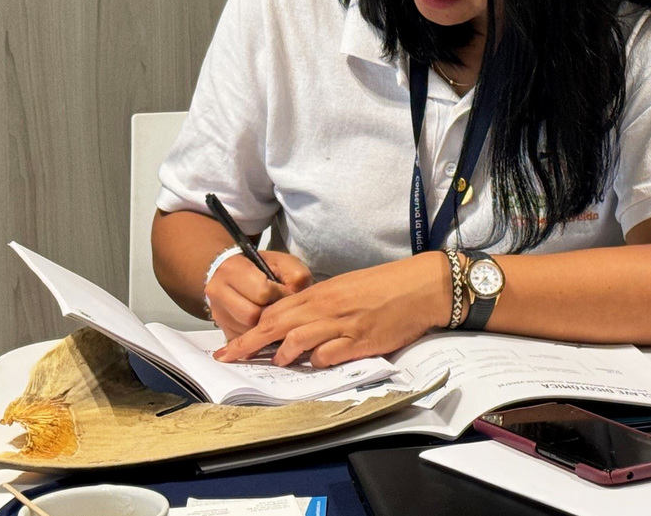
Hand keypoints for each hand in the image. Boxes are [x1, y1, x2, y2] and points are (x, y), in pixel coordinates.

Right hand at [206, 251, 312, 339]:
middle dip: (272, 314)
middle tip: (282, 308)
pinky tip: (265, 325)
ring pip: (245, 331)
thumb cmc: (262, 267)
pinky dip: (257, 336)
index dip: (280, 295)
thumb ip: (295, 276)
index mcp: (233, 269)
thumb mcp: (284, 262)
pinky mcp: (221, 327)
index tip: (288, 292)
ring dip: (265, 327)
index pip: (261, 292)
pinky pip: (242, 339)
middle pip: (251, 315)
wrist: (232, 271)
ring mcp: (217, 311)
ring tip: (275, 316)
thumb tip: (295, 300)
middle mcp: (218, 291)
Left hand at [214, 251, 450, 367]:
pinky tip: (315, 363)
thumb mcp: (347, 288)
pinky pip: (330, 354)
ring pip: (299, 339)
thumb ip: (321, 304)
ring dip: (282, 354)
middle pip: (277, 324)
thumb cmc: (386, 286)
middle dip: (248, 343)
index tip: (233, 342)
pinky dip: (317, 361)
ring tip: (275, 363)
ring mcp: (344, 324)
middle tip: (227, 358)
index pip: (276, 309)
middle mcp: (328, 306)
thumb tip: (297, 322)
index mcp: (322, 291)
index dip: (251, 328)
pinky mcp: (362, 340)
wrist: (423, 286)